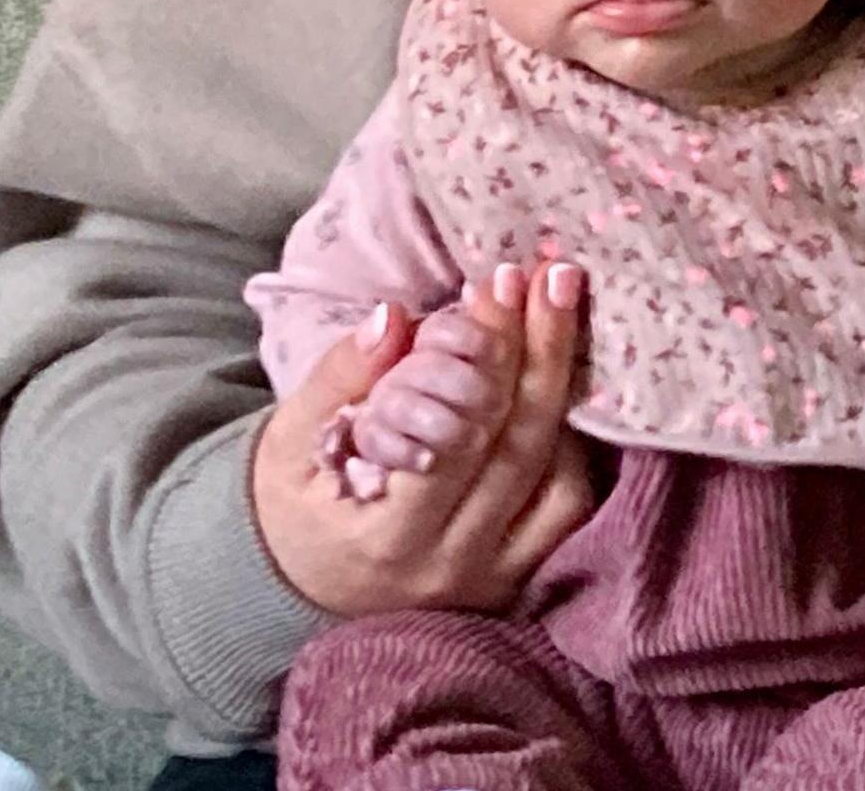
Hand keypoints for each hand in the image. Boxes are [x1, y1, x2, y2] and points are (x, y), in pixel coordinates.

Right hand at [252, 261, 598, 618]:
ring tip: (559, 316)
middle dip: (541, 351)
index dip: (487, 354)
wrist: (294, 586)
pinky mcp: (516, 581)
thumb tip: (392, 318)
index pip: (459, 436)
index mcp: (387, 536)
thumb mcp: (290, 441)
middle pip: (519, 448)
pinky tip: (558, 389)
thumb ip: (338, 378)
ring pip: (559, 480)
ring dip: (566, 393)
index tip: (498, 284)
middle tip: (552, 278)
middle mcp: (449, 564)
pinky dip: (573, 447)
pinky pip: (568, 510)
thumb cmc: (292, 506)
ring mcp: (491, 579)